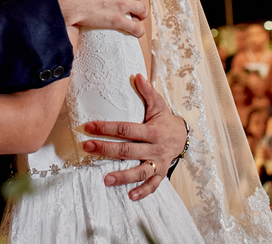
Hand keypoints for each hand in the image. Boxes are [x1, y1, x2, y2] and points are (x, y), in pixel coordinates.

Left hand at [81, 74, 185, 200]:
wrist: (184, 137)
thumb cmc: (165, 120)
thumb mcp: (158, 105)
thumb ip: (147, 92)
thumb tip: (137, 75)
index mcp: (153, 130)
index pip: (126, 129)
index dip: (107, 128)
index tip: (89, 127)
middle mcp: (155, 148)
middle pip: (128, 150)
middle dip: (107, 150)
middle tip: (88, 148)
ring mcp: (158, 162)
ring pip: (140, 171)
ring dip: (123, 176)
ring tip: (106, 180)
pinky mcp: (161, 173)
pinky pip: (153, 185)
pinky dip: (143, 191)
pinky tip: (131, 196)